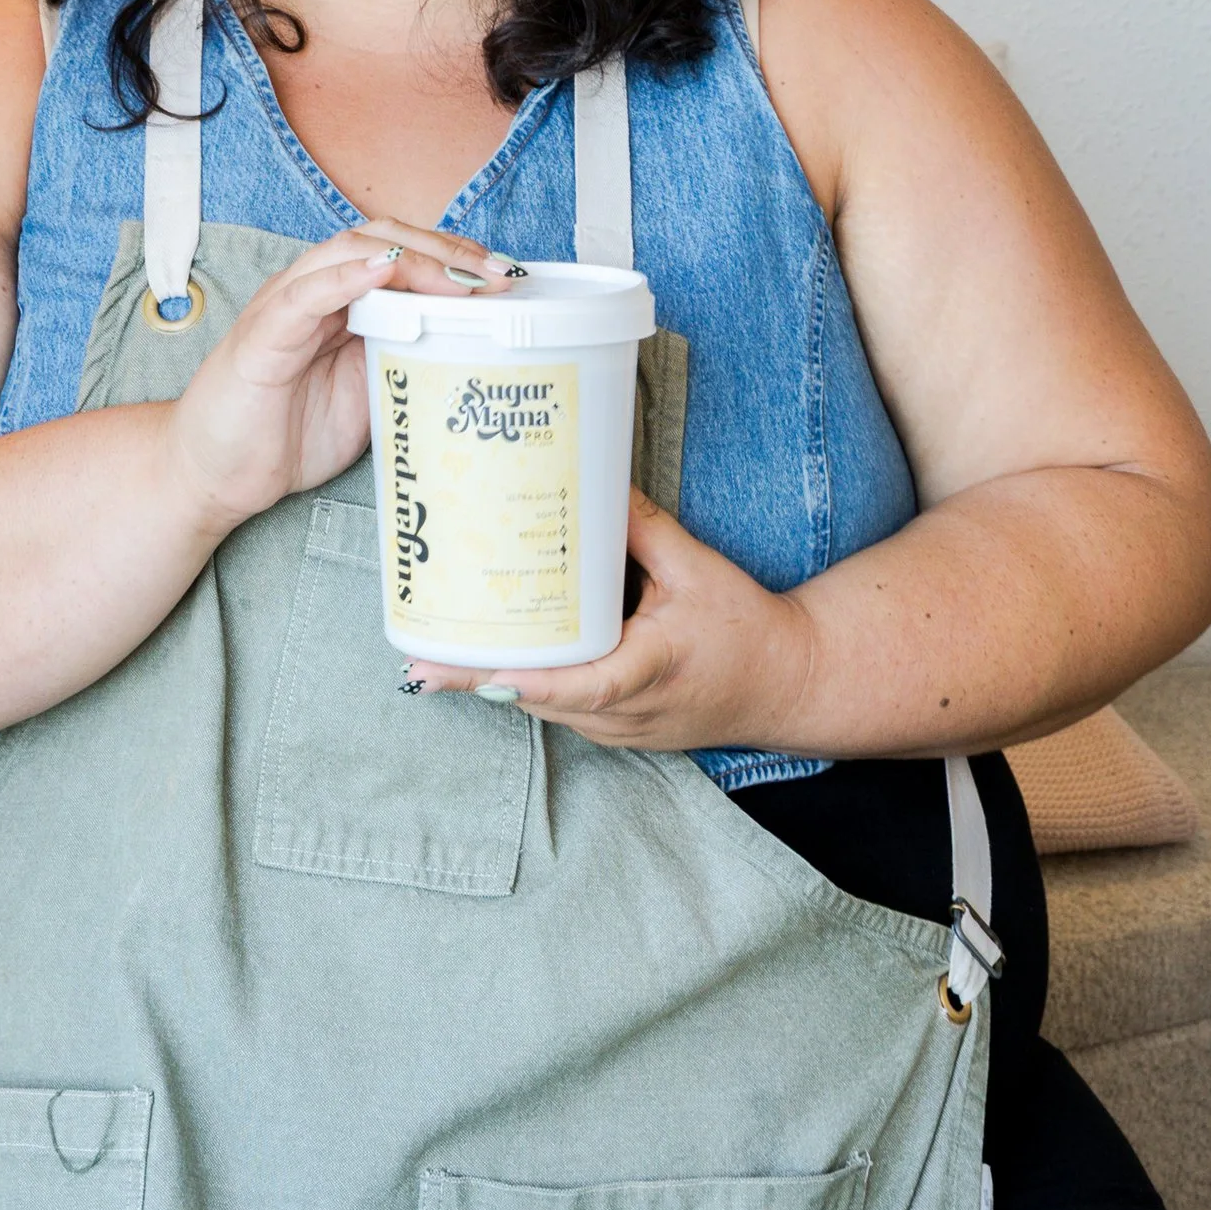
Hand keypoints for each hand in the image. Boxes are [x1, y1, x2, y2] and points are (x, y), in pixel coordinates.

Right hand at [168, 223, 511, 538]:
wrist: (215, 476)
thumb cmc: (284, 435)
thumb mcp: (366, 398)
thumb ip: (404, 366)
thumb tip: (472, 358)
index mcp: (340, 303)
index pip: (401, 252)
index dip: (454, 255)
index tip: (507, 280)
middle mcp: (313, 291)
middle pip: (384, 238)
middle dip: (447, 250)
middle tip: (500, 277)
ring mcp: (285, 307)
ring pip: (350, 250)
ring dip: (413, 258)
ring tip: (461, 276)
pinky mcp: (262, 336)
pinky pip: (306, 294)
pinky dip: (346, 276)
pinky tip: (383, 270)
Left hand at [408, 490, 821, 753]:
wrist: (790, 685)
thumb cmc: (747, 628)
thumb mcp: (700, 569)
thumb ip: (645, 527)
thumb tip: (595, 478)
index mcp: (652, 669)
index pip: (582, 684)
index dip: (526, 678)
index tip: (475, 670)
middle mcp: (630, 712)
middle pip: (543, 699)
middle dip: (482, 680)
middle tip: (420, 657)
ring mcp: (623, 730)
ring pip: (545, 710)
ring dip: (497, 686)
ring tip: (435, 657)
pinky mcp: (619, 730)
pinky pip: (562, 712)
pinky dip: (526, 688)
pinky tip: (491, 662)